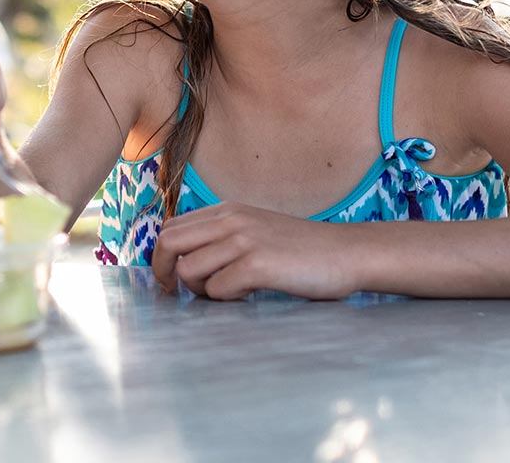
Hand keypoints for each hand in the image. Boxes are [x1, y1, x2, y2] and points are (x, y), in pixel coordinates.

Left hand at [151, 202, 356, 300]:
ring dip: (200, 291)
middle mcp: (231, 220)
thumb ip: (223, 238)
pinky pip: (217, 289)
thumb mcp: (257, 230)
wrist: (348, 253)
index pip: (171, 228)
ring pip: (188, 270)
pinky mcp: (257, 264)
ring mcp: (244, 241)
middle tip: (174, 294)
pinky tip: (248, 295)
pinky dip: (226, 299)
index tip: (169, 279)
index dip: (161, 256)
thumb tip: (183, 264)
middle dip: (163, 272)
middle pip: (168, 243)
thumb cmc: (303, 251)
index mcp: (227, 211)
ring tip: (227, 294)